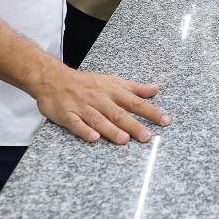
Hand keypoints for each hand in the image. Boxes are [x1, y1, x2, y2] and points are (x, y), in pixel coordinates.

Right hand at [34, 63, 169, 143]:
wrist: (53, 78)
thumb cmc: (86, 83)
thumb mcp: (112, 81)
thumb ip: (134, 88)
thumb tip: (156, 89)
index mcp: (112, 92)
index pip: (135, 102)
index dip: (151, 112)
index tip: (165, 121)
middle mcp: (99, 99)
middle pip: (118, 113)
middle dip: (133, 125)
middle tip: (147, 136)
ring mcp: (83, 107)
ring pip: (99, 119)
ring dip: (111, 129)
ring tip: (124, 140)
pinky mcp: (67, 114)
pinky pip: (76, 124)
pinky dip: (84, 130)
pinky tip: (93, 138)